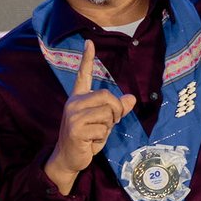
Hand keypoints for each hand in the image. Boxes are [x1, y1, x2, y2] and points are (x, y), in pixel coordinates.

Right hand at [45, 40, 137, 191]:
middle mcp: (74, 103)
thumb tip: (131, 98)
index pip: (84, 75)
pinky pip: (102, 128)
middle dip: (115, 111)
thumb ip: (117, 110)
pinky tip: (90, 142)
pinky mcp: (75, 128)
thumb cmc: (87, 139)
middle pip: (106, 95)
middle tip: (107, 124)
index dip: (87, 58)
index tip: (90, 42)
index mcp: (79, 98)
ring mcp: (73, 115)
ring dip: (108, 127)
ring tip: (95, 134)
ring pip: (107, 113)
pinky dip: (101, 138)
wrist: (69, 158)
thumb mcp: (104, 123)